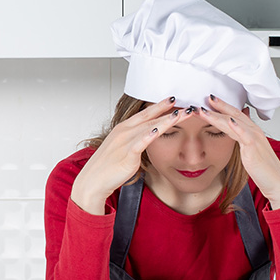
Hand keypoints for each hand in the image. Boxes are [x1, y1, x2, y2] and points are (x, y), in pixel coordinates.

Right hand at [71, 97, 188, 214]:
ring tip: (180, 114)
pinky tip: (158, 130)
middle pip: (150, 117)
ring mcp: (125, 142)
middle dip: (168, 110)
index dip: (159, 106)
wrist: (93, 180)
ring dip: (166, 120)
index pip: (144, 113)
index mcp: (124, 128)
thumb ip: (135, 140)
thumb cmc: (108, 167)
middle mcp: (124, 131)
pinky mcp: (126, 155)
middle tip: (185, 104)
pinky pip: (139, 143)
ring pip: (149, 127)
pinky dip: (149, 136)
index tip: (173, 99)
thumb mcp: (123, 148)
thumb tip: (148, 138)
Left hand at [198, 95, 279, 209]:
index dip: (223, 107)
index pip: (235, 115)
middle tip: (204, 98)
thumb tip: (233, 136)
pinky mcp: (255, 148)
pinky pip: (244, 135)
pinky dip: (236, 126)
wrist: (277, 183)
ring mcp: (255, 138)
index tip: (210, 101)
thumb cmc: (264, 170)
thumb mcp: (249, 153)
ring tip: (204, 110)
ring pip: (234, 122)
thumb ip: (241, 142)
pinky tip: (228, 120)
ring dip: (218, 115)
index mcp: (252, 132)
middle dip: (218, 106)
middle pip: (233, 115)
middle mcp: (254, 132)